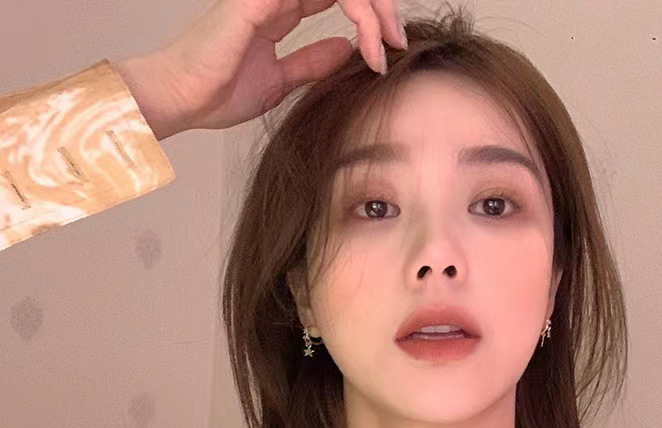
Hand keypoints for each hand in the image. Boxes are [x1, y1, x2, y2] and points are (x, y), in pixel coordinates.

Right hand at [130, 0, 406, 137]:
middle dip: (380, 7)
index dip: (367, 15)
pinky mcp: (261, 0)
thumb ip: (312, 62)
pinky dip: (356, 13)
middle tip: (398, 40)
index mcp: (279, 7)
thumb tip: (348, 52)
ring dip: (373, 8)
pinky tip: (368, 42)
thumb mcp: (279, 80)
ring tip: (388, 42)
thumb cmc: (217, 92)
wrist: (181, 100)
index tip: (387, 51)